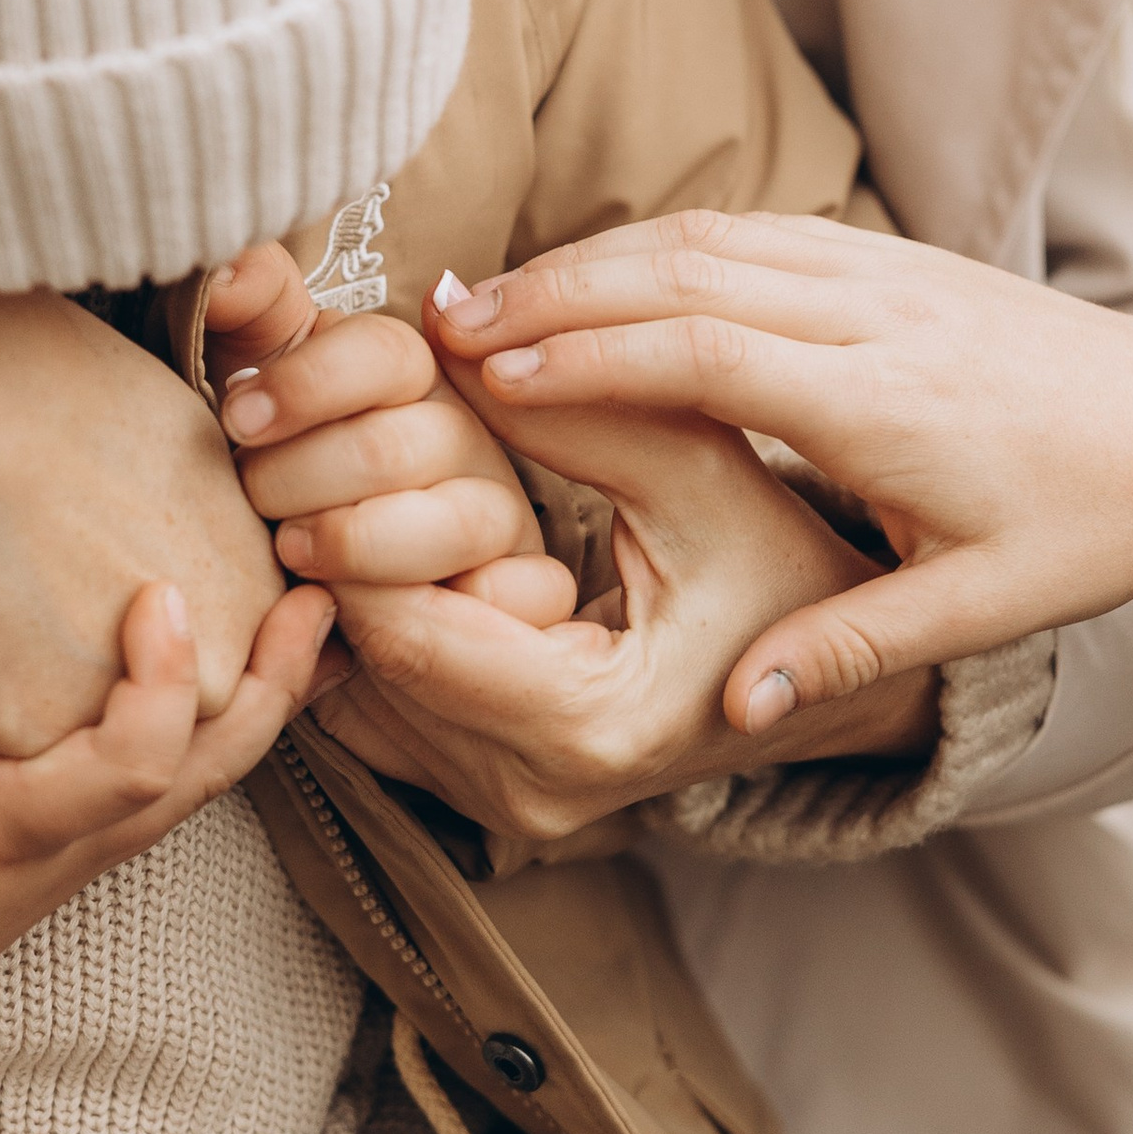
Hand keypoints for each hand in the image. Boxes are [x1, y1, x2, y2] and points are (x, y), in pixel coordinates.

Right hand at [0, 547, 335, 1090]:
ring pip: (195, 783)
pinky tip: (205, 668)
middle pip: (209, 775)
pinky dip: (200, 724)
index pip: (136, 763)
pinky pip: (158, 784)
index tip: (161, 592)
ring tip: (295, 619)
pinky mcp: (56, 849)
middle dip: (272, 687)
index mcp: (20, 832)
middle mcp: (71, 851)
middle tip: (317, 598)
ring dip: (253, 704)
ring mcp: (73, 857)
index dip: (163, 679)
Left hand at [219, 289, 577, 631]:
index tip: (237, 421)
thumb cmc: (275, 484)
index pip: (383, 352)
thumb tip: (229, 266)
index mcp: (406, 375)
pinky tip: (370, 614)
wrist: (303, 594)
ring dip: (353, 548)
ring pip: (454, 523)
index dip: (305, 384)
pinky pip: (513, 597)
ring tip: (293, 557)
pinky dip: (437, 612)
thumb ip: (244, 311)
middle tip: (252, 503)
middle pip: (396, 445)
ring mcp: (504, 513)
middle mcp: (465, 434)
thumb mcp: (251, 396)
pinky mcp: (532, 588)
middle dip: (299, 482)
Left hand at [306, 350, 936, 842]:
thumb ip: (577, 407)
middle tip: (312, 450)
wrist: (821, 676)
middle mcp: (535, 793)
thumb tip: (444, 325)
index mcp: (592, 728)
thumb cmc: (774, 566)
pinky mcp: (482, 799)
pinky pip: (379, 711)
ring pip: (358, 690)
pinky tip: (396, 555)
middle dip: (335, 550)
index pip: (413, 633)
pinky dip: (374, 630)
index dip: (355, 531)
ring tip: (354, 490)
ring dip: (346, 588)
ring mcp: (504, 808)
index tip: (331, 437)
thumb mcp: (699, 471)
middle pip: (371, 663)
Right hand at [430, 210, 1132, 728]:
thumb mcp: (982, 609)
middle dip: (556, 296)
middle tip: (442, 328)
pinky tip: (594, 271)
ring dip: (593, 260)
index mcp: (889, 404)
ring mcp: (883, 273)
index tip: (488, 371)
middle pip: (685, 279)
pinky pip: (753, 229)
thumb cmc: (1092, 521)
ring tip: (489, 297)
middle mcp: (876, 318)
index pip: (708, 357)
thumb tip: (738, 715)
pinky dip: (659, 244)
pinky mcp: (889, 257)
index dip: (590, 356)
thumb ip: (849, 650)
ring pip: (710, 238)